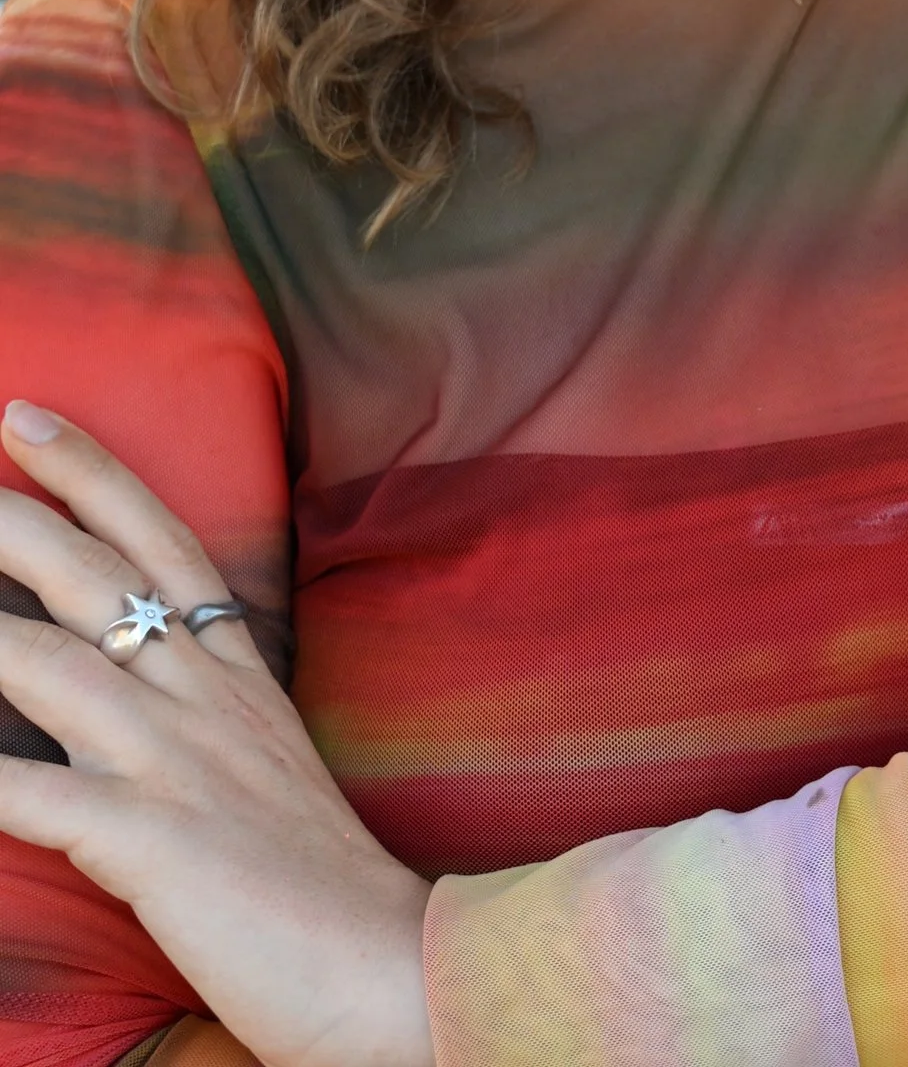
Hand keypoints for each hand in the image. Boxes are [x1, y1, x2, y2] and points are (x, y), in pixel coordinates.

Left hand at [0, 402, 432, 1066]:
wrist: (390, 964)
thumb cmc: (318, 884)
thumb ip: (207, 718)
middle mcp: (206, 703)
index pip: (163, 544)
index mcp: (238, 680)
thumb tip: (140, 681)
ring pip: (55, 669)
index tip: (31, 422)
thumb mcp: (266, 770)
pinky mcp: (154, 843)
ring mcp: (179, 767)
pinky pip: (37, 801)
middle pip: (101, 580)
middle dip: (17, 519)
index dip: (95, 476)